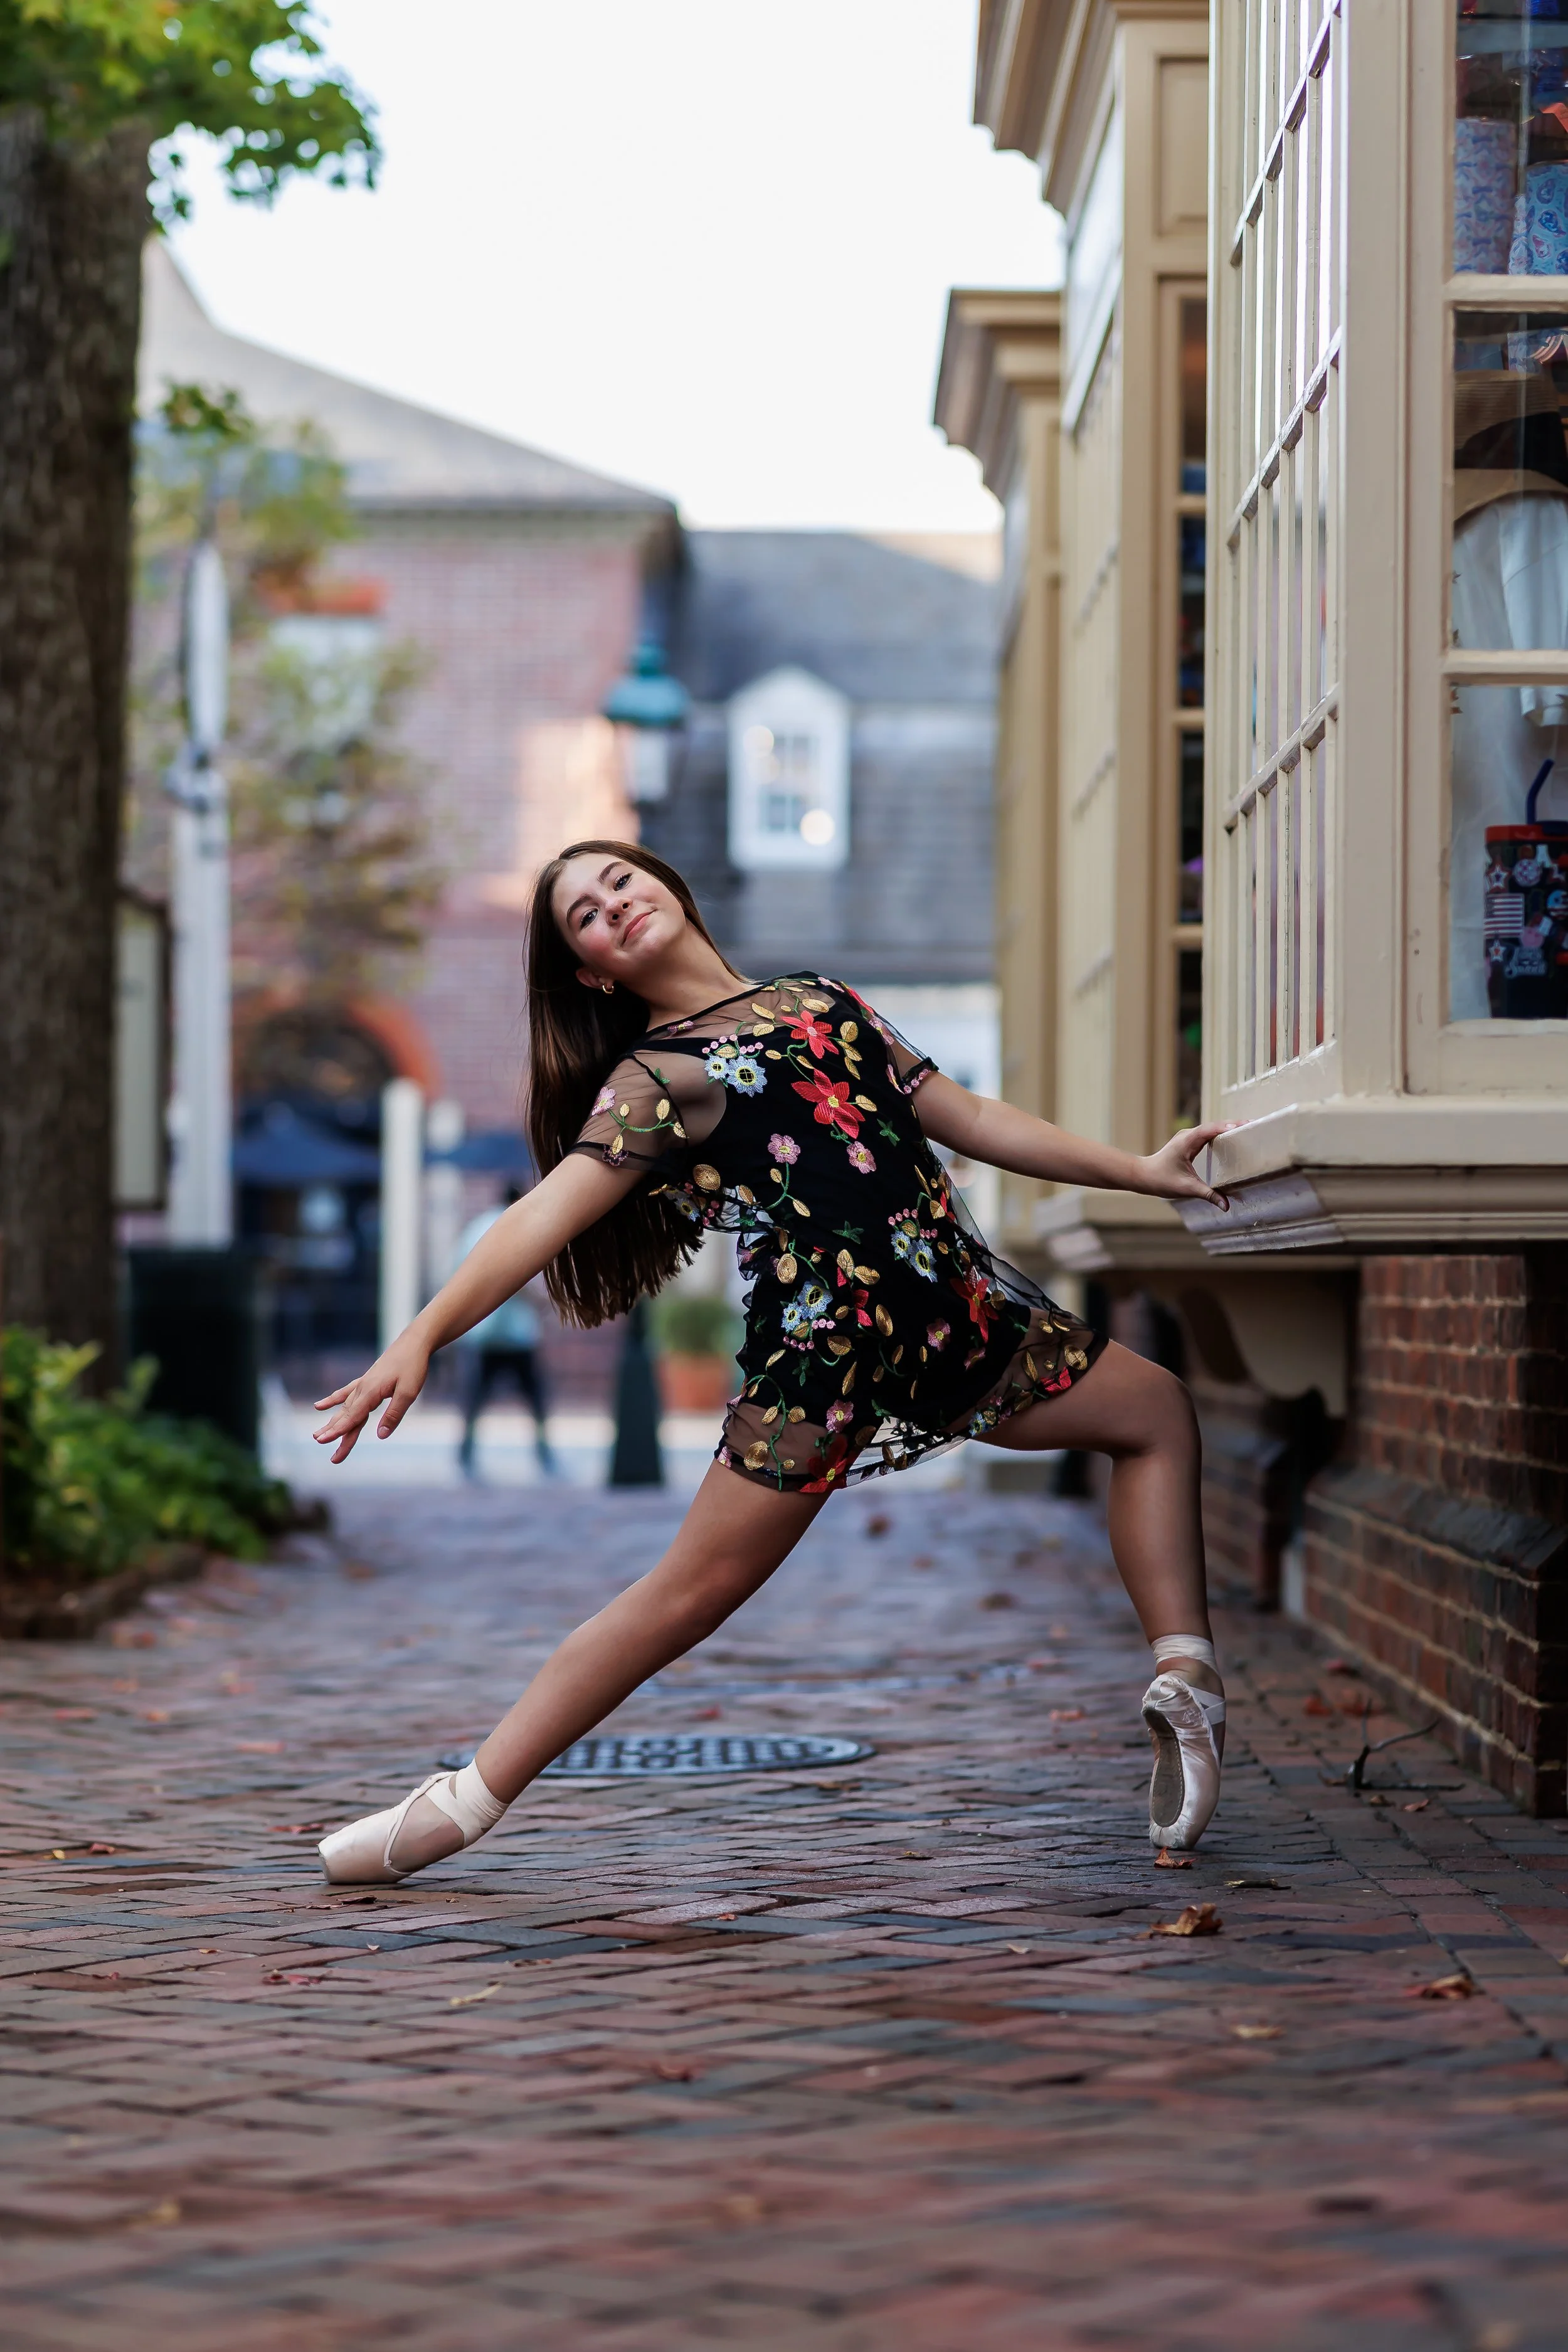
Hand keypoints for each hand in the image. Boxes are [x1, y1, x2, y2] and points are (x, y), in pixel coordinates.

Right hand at [313, 1334, 430, 1462]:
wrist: (414, 1342)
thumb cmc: (413, 1366)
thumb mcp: (408, 1393)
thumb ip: (394, 1415)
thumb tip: (381, 1436)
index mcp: (371, 1392)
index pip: (352, 1417)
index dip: (338, 1431)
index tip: (323, 1442)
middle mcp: (363, 1389)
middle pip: (347, 1416)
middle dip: (335, 1433)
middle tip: (322, 1448)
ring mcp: (363, 1384)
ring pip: (345, 1408)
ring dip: (332, 1422)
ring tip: (317, 1435)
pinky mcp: (366, 1381)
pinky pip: (346, 1393)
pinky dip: (333, 1400)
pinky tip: (320, 1406)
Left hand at [1134, 1122, 1239, 1209]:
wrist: (1144, 1176)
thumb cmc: (1161, 1179)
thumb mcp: (1186, 1188)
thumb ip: (1208, 1195)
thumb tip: (1226, 1205)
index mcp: (1187, 1141)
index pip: (1210, 1129)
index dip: (1227, 1127)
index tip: (1243, 1126)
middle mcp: (1188, 1135)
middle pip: (1215, 1125)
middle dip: (1234, 1124)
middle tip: (1253, 1125)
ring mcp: (1189, 1137)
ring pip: (1213, 1128)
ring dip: (1229, 1127)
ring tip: (1248, 1128)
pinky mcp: (1190, 1141)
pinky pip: (1209, 1134)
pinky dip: (1222, 1133)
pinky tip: (1233, 1137)